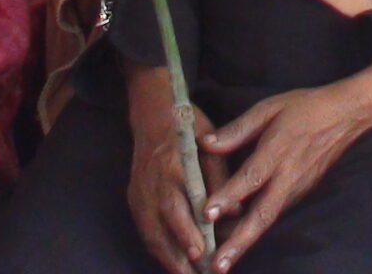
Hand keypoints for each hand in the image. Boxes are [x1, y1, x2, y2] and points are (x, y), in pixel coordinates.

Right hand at [125, 64, 224, 273]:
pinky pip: (144, 228)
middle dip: (178, 253)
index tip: (201, 251)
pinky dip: (157, 248)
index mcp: (173, 166)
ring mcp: (140, 191)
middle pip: (161, 224)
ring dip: (167, 257)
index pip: (178, 204)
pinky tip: (172, 262)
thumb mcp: (212, 145)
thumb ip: (222, 178)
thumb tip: (237, 213)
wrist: (153, 114)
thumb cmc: (190, 129)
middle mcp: (153, 182)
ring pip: (150, 232)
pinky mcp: (134, 197)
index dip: (186, 230)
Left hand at [198, 61, 371, 270]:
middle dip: (238, 242)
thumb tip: (205, 144)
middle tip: (217, 265)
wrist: (347, 114)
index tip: (207, 213)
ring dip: (244, 243)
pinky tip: (236, 242)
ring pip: (268, 220)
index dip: (229, 196)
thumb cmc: (305, 107)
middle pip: (262, 215)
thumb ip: (237, 129)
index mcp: (278, 150)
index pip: (251, 177)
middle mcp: (288, 176)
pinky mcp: (301, 193)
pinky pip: (274, 214)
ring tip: (221, 263)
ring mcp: (297, 188)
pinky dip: (255, 231)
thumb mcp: (269, 108)